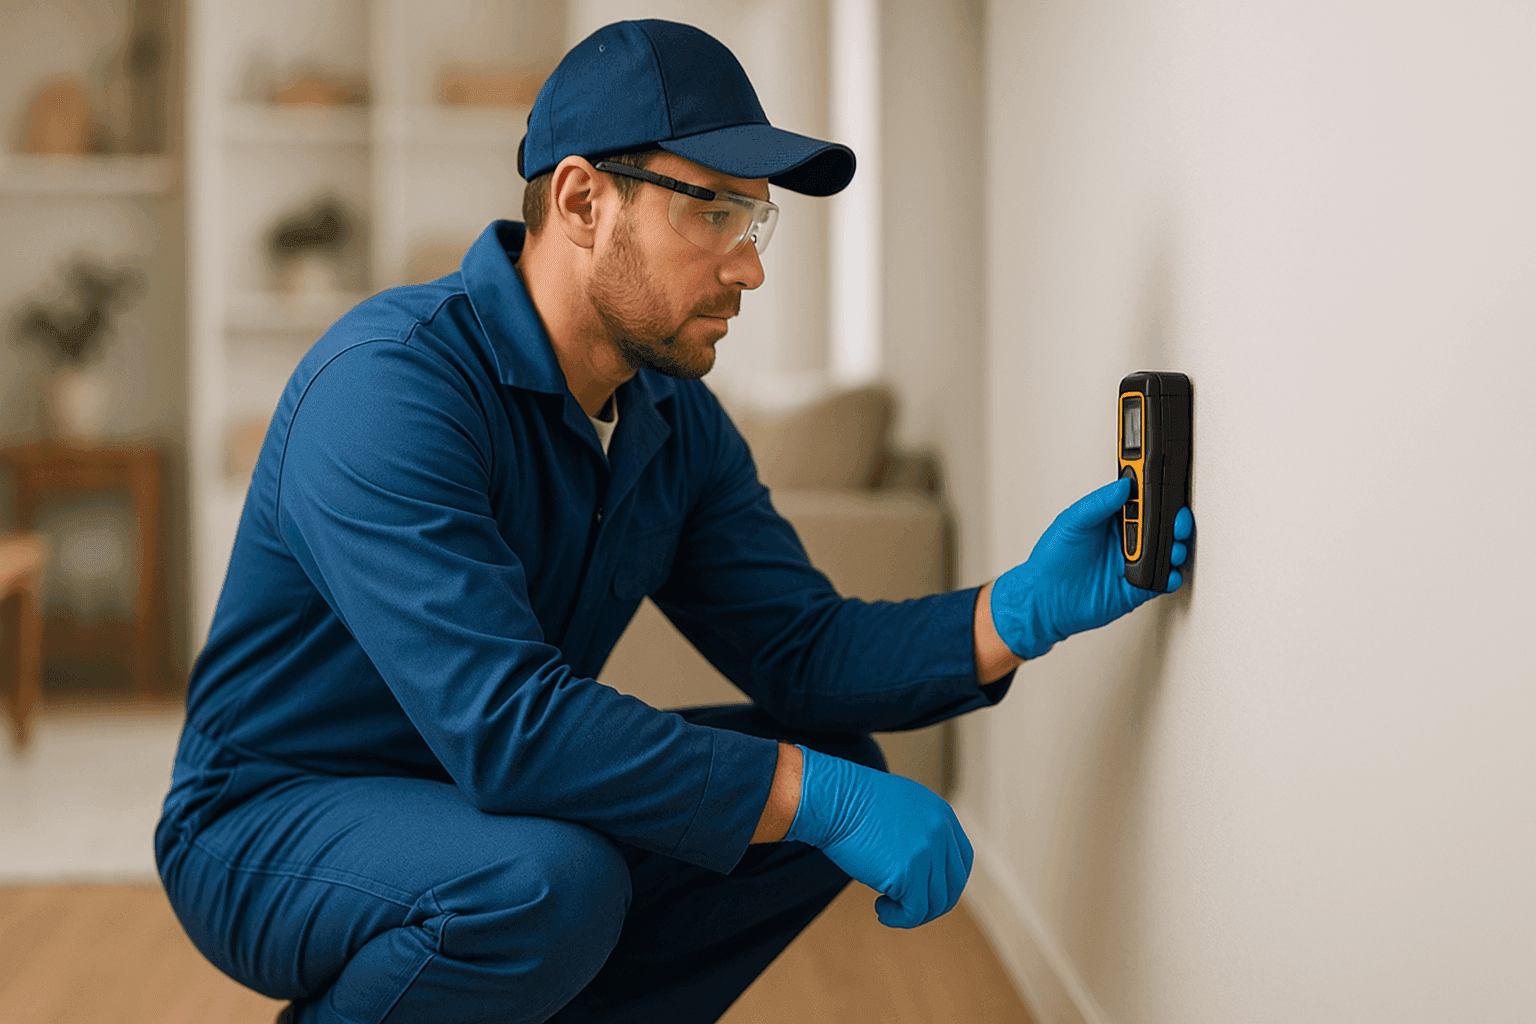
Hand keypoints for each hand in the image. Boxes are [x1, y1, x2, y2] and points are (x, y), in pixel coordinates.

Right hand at [784, 745, 971, 928]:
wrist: (834, 799)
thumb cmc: (853, 800)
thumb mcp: (901, 806)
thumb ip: (920, 830)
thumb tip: (920, 863)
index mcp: (941, 815)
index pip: (962, 860)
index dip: (947, 882)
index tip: (926, 891)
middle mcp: (940, 834)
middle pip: (952, 885)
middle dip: (931, 903)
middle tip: (906, 906)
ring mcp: (927, 854)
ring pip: (934, 903)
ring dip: (911, 912)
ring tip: (886, 906)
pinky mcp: (908, 874)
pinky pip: (914, 911)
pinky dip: (899, 918)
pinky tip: (881, 910)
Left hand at [990, 478, 1192, 658]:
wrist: (1044, 600)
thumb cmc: (1051, 560)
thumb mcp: (1071, 521)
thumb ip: (1098, 503)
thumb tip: (1123, 485)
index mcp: (1111, 520)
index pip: (1141, 502)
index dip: (1155, 494)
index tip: (1164, 488)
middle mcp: (1125, 540)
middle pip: (1160, 526)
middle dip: (1174, 522)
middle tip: (1176, 521)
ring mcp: (1132, 564)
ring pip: (1166, 552)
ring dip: (1176, 548)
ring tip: (1173, 547)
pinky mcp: (1137, 588)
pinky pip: (1161, 581)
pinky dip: (1170, 577)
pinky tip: (1167, 572)